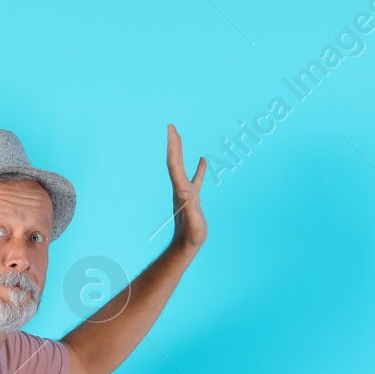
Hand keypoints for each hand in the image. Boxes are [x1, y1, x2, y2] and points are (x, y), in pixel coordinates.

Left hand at [166, 123, 206, 251]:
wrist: (186, 245)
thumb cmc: (191, 236)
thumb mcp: (193, 222)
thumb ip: (190, 208)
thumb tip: (187, 193)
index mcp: (180, 190)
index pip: (174, 164)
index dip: (173, 147)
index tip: (172, 131)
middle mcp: (180, 188)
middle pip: (174, 162)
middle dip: (173, 144)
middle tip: (171, 127)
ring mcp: (186, 192)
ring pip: (182, 167)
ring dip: (180, 151)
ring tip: (179, 137)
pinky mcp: (192, 198)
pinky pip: (196, 179)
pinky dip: (199, 168)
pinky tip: (203, 160)